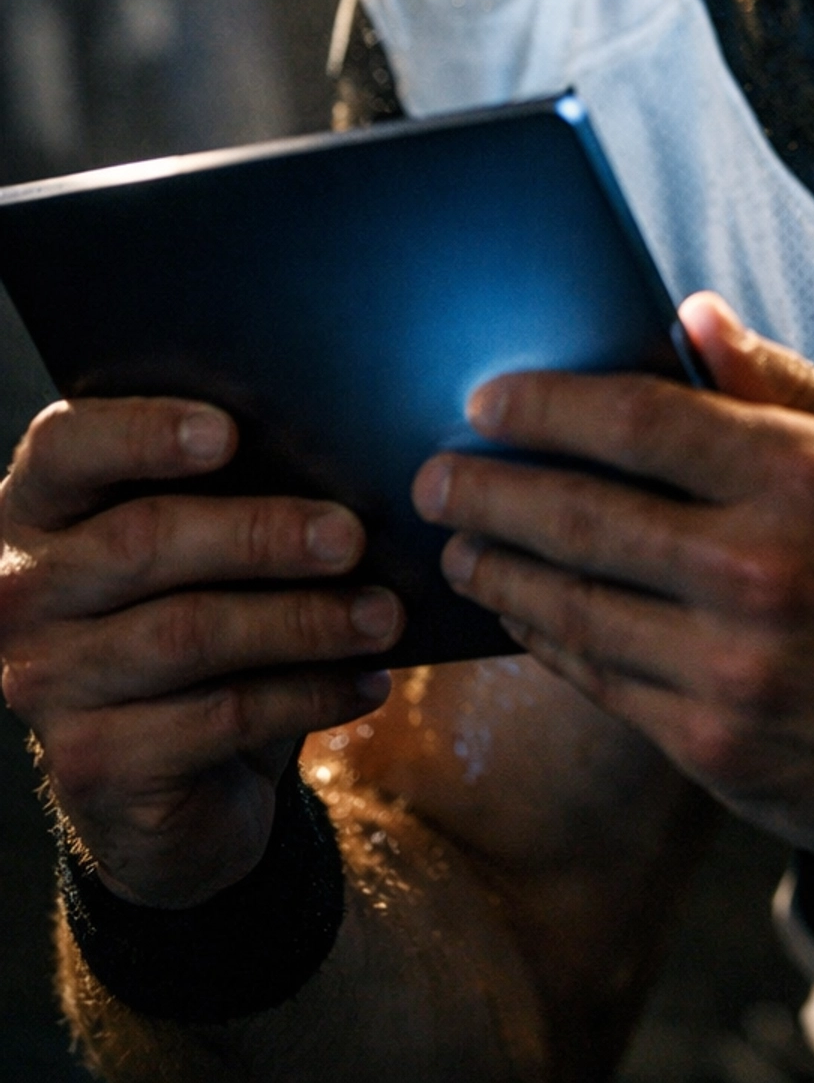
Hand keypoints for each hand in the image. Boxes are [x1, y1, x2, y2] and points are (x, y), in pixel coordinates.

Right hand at [0, 397, 401, 905]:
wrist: (160, 777)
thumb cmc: (189, 614)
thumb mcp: (192, 547)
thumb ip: (228, 490)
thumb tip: (338, 452)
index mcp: (37, 507)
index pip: (64, 448)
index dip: (144, 434)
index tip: (230, 431)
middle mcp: (20, 592)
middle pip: (142, 541)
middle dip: (261, 534)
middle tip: (351, 536)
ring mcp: (46, 683)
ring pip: (188, 633)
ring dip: (303, 621)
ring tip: (383, 615)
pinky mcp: (92, 763)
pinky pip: (218, 717)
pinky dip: (308, 694)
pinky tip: (366, 682)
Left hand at [412, 295, 813, 859]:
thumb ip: (777, 381)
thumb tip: (689, 314)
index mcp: (798, 475)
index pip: (636, 422)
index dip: (546, 406)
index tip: (487, 399)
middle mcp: (759, 567)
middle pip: (582, 515)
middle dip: (490, 489)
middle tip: (434, 474)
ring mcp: (733, 663)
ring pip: (575, 605)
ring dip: (499, 569)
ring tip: (459, 544)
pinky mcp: (717, 742)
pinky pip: (601, 680)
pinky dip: (545, 640)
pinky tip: (518, 614)